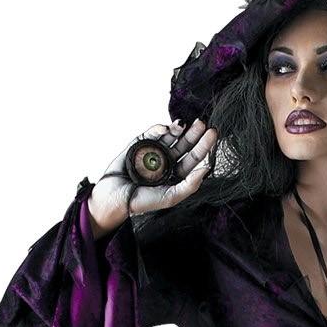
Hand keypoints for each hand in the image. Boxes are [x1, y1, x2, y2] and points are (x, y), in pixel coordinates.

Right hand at [89, 118, 218, 234]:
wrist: (114, 197)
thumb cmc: (142, 201)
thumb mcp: (171, 196)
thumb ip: (190, 185)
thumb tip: (206, 169)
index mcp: (176, 174)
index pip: (193, 159)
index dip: (203, 147)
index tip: (212, 134)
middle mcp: (167, 161)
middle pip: (185, 145)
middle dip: (194, 134)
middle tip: (203, 124)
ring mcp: (154, 151)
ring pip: (170, 136)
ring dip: (179, 129)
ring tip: (184, 124)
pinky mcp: (140, 143)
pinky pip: (152, 133)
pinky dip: (159, 129)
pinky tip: (166, 129)